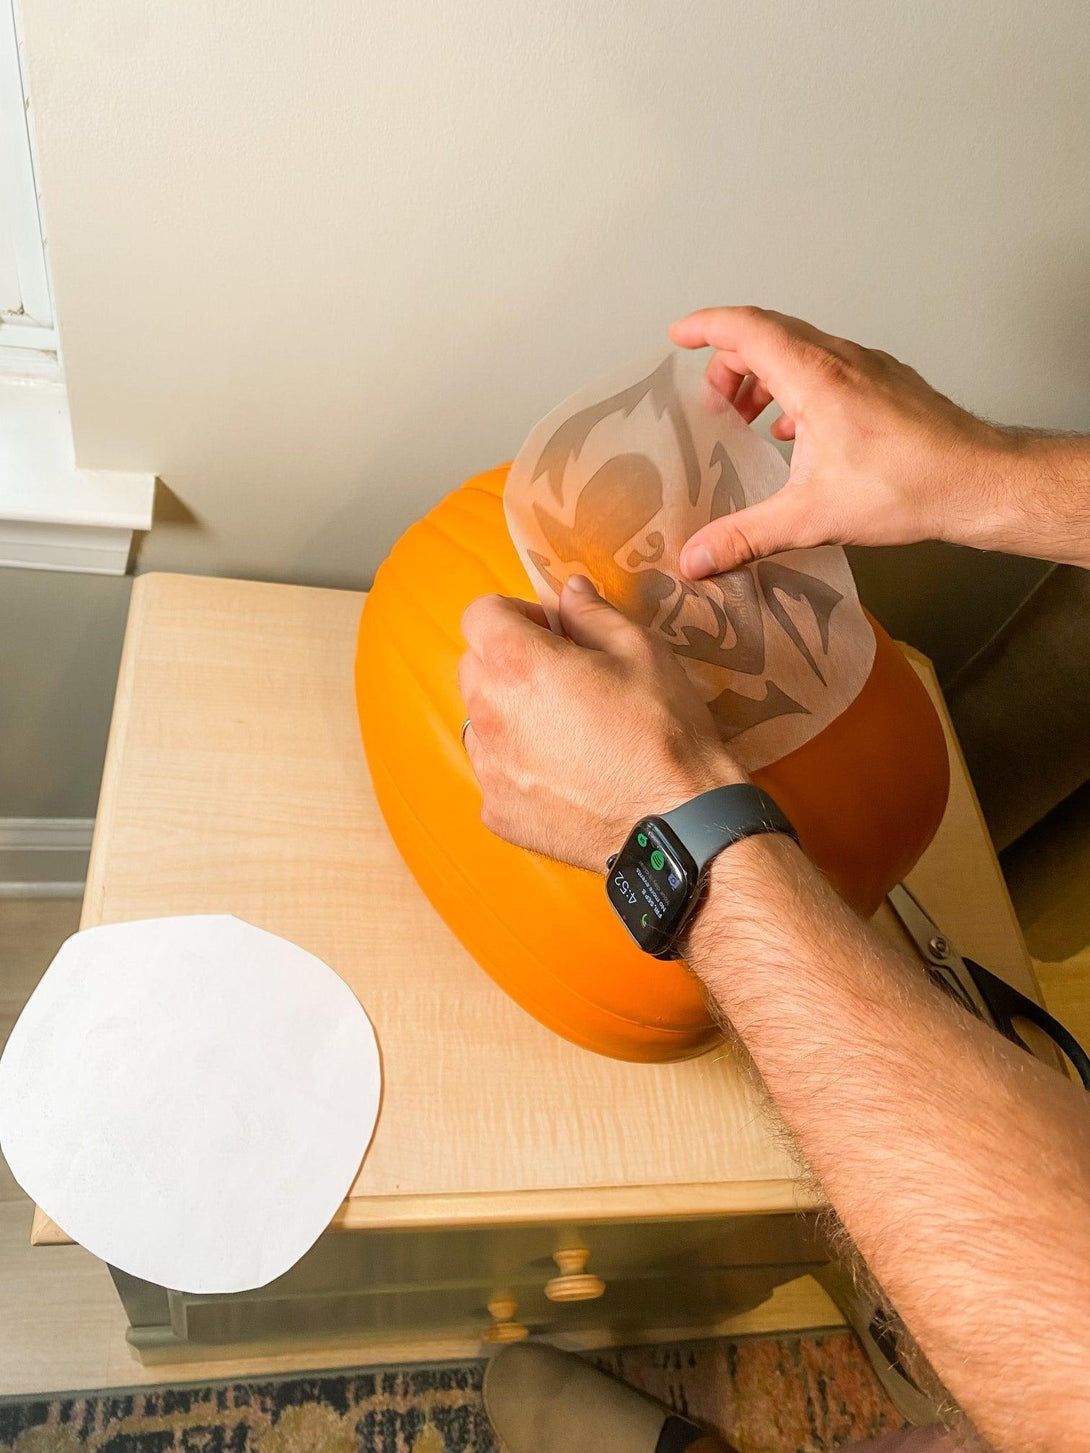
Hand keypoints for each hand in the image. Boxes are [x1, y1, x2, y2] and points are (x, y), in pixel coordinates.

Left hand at [459, 576, 741, 870]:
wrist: (675, 822)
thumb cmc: (663, 730)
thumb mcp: (641, 652)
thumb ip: (593, 614)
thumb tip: (569, 591)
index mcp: (517, 663)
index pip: (479, 614)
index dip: (516, 614)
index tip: (552, 631)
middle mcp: (489, 713)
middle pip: (474, 666)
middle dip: (508, 660)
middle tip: (562, 677)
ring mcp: (489, 768)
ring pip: (480, 720)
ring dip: (509, 712)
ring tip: (563, 728)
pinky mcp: (497, 811)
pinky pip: (494, 771)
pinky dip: (517, 764)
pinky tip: (564, 773)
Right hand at [668, 306, 1015, 576]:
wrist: (980, 483)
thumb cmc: (908, 487)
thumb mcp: (811, 517)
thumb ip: (746, 536)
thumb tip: (696, 559)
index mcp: (815, 376)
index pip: (747, 328)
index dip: (706, 327)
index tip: (678, 336)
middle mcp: (841, 359)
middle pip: (770, 335)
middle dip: (730, 361)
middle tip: (712, 400)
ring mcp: (869, 367)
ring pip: (802, 350)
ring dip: (766, 374)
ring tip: (749, 416)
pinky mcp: (888, 383)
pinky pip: (830, 367)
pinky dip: (800, 387)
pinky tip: (798, 433)